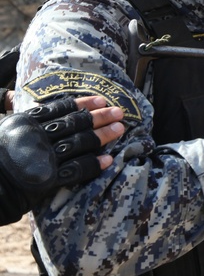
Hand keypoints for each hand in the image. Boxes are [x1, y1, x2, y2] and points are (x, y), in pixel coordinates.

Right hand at [0, 96, 124, 224]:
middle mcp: (37, 137)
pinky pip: (76, 170)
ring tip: (121, 129)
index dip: (83, 103)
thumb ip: (7, 109)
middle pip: (76, 123)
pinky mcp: (47, 179)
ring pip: (80, 142)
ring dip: (103, 135)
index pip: (60, 108)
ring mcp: (44, 157)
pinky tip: (108, 160)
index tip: (101, 99)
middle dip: (100, 116)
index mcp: (26, 122)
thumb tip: (12, 95)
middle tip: (120, 111)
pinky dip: (93, 164)